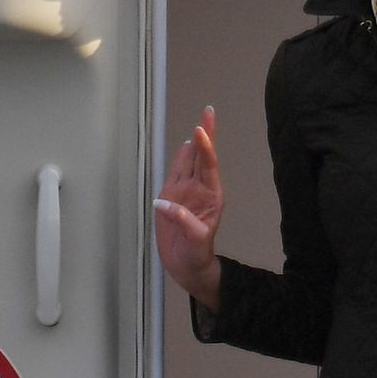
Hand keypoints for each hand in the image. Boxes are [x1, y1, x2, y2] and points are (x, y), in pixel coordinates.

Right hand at [154, 105, 224, 308]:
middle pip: (202, 157)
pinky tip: (184, 147)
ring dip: (193, 144)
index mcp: (211, 197)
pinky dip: (179, 159)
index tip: (200, 131)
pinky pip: (176, 174)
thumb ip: (184, 222)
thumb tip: (165, 205)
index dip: (205, 147)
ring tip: (199, 124)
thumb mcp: (196, 242)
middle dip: (206, 135)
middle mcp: (200, 190)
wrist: (188, 266)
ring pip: (189, 162)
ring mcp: (187, 193)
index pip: (208, 166)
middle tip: (209, 111)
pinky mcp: (172, 199)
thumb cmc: (197, 256)